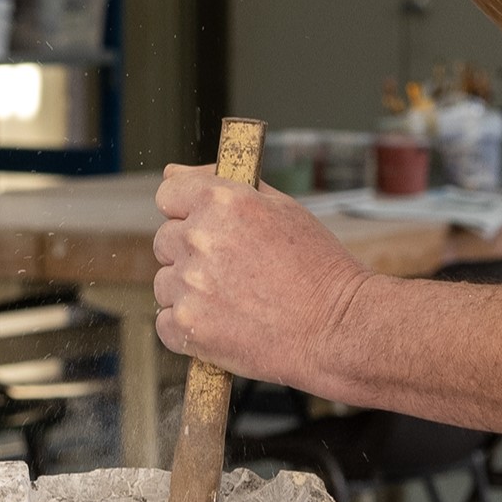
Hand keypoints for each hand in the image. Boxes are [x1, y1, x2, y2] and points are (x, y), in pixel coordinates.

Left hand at [152, 164, 368, 384]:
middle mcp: (199, 239)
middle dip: (192, 253)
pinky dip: (189, 327)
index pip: (168, 195)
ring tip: (234, 301)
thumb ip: (221, 184)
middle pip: (165, 240)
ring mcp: (189, 285)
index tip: (205, 226)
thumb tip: (171, 172)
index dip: (186, 211)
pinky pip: (166, 322)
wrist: (337, 329)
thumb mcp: (281, 208)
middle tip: (233, 270)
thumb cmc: (317, 267)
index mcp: (220, 202)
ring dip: (190, 291)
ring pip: (165, 283)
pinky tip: (224, 325)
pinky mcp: (186, 327)